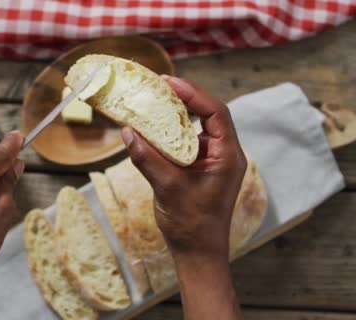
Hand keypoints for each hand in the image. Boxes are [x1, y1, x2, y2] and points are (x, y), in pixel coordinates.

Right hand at [121, 76, 246, 259]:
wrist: (197, 253)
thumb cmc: (191, 225)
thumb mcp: (168, 189)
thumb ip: (148, 159)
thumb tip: (128, 132)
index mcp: (228, 156)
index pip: (216, 113)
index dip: (193, 94)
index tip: (169, 83)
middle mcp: (223, 154)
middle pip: (207, 115)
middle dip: (183, 99)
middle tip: (157, 86)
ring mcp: (212, 162)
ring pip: (195, 129)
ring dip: (174, 116)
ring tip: (152, 102)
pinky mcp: (199, 169)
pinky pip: (185, 144)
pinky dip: (169, 135)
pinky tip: (151, 130)